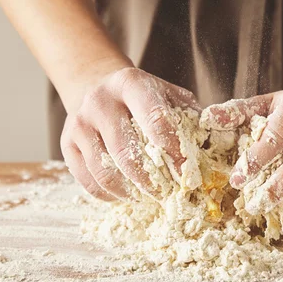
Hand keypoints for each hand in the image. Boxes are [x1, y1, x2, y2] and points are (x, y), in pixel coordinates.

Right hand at [60, 67, 200, 200]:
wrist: (95, 85)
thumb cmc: (142, 97)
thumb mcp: (168, 95)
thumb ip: (189, 116)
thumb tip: (216, 145)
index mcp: (131, 84)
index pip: (155, 119)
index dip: (174, 151)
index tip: (188, 174)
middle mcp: (100, 101)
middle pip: (126, 151)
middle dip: (151, 180)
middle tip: (168, 194)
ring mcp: (79, 123)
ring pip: (104, 171)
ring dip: (130, 192)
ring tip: (148, 197)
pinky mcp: (66, 143)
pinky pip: (87, 180)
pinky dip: (110, 195)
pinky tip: (127, 196)